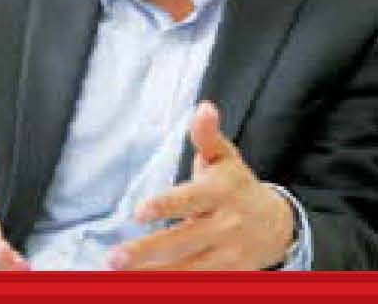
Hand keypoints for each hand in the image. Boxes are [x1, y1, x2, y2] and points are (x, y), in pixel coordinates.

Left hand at [112, 101, 295, 271]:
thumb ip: (207, 135)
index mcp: (219, 193)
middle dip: (147, 250)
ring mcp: (228, 256)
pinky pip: (201, 285)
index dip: (165, 206)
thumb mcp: (225, 157)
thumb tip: (204, 107)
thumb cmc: (238, 184)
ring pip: (188, 270)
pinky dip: (178, 288)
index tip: (138, 212)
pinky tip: (147, 289)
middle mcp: (223, 226)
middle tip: (114, 258)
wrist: (279, 225)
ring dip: (155, 276)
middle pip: (182, 241)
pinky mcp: (231, 276)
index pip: (189, 200)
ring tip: (121, 278)